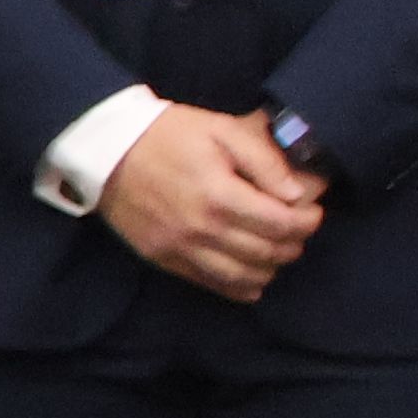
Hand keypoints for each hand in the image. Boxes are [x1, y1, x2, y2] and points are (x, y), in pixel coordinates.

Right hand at [100, 101, 325, 299]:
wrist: (104, 151)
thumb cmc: (166, 134)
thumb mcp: (220, 130)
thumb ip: (264, 161)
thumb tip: (298, 193)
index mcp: (219, 195)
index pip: (282, 224)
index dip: (307, 221)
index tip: (312, 211)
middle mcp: (201, 229)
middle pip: (267, 253)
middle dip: (294, 243)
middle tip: (298, 228)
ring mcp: (180, 248)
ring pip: (244, 276)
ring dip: (271, 267)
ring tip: (276, 249)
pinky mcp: (164, 259)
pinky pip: (213, 285)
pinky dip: (241, 287)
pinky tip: (253, 275)